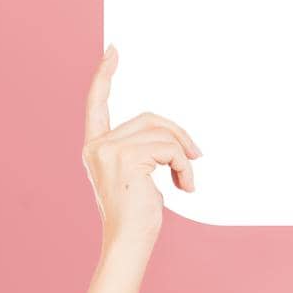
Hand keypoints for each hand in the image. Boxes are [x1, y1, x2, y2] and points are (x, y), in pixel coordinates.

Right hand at [81, 45, 202, 251]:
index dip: (105, 76)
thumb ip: (143, 150)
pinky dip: (184, 166)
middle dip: (178, 135)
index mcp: (96, 148)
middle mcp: (97, 146)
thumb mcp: (138, 176)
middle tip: (196, 157)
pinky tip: (184, 187)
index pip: (97, 103)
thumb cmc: (137, 216)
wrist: (129, 241)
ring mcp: (109, 150)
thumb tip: (174, 138)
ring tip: (187, 181)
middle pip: (149, 119)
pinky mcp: (126, 158)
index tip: (114, 51)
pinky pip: (169, 149)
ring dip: (184, 157)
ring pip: (163, 134)